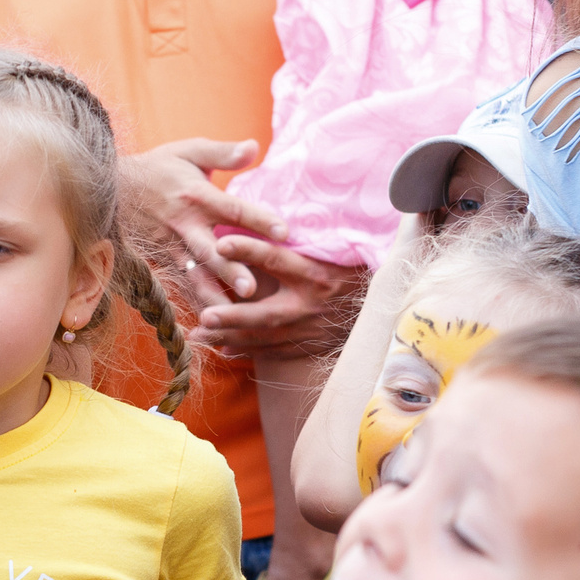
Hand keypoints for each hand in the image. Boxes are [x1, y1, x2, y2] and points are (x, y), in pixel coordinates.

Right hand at [121, 140, 289, 307]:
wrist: (111, 188)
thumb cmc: (158, 168)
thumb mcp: (189, 151)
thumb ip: (223, 153)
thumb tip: (254, 147)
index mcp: (197, 196)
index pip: (233, 209)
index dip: (259, 220)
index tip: (285, 232)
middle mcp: (185, 225)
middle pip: (212, 250)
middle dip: (231, 270)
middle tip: (251, 289)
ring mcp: (171, 246)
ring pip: (195, 275)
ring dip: (213, 294)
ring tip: (232, 315)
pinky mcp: (161, 261)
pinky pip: (179, 284)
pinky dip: (193, 303)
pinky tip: (210, 323)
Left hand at [193, 234, 367, 357]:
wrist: (380, 307)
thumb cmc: (348, 270)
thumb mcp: (326, 252)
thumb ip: (291, 246)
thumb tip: (250, 228)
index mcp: (315, 273)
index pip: (277, 259)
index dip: (249, 249)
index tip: (220, 242)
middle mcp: (310, 304)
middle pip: (266, 313)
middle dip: (233, 316)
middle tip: (204, 315)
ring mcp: (309, 329)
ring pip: (264, 338)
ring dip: (230, 336)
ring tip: (199, 334)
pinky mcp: (308, 345)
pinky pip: (274, 352)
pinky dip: (247, 351)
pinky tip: (223, 349)